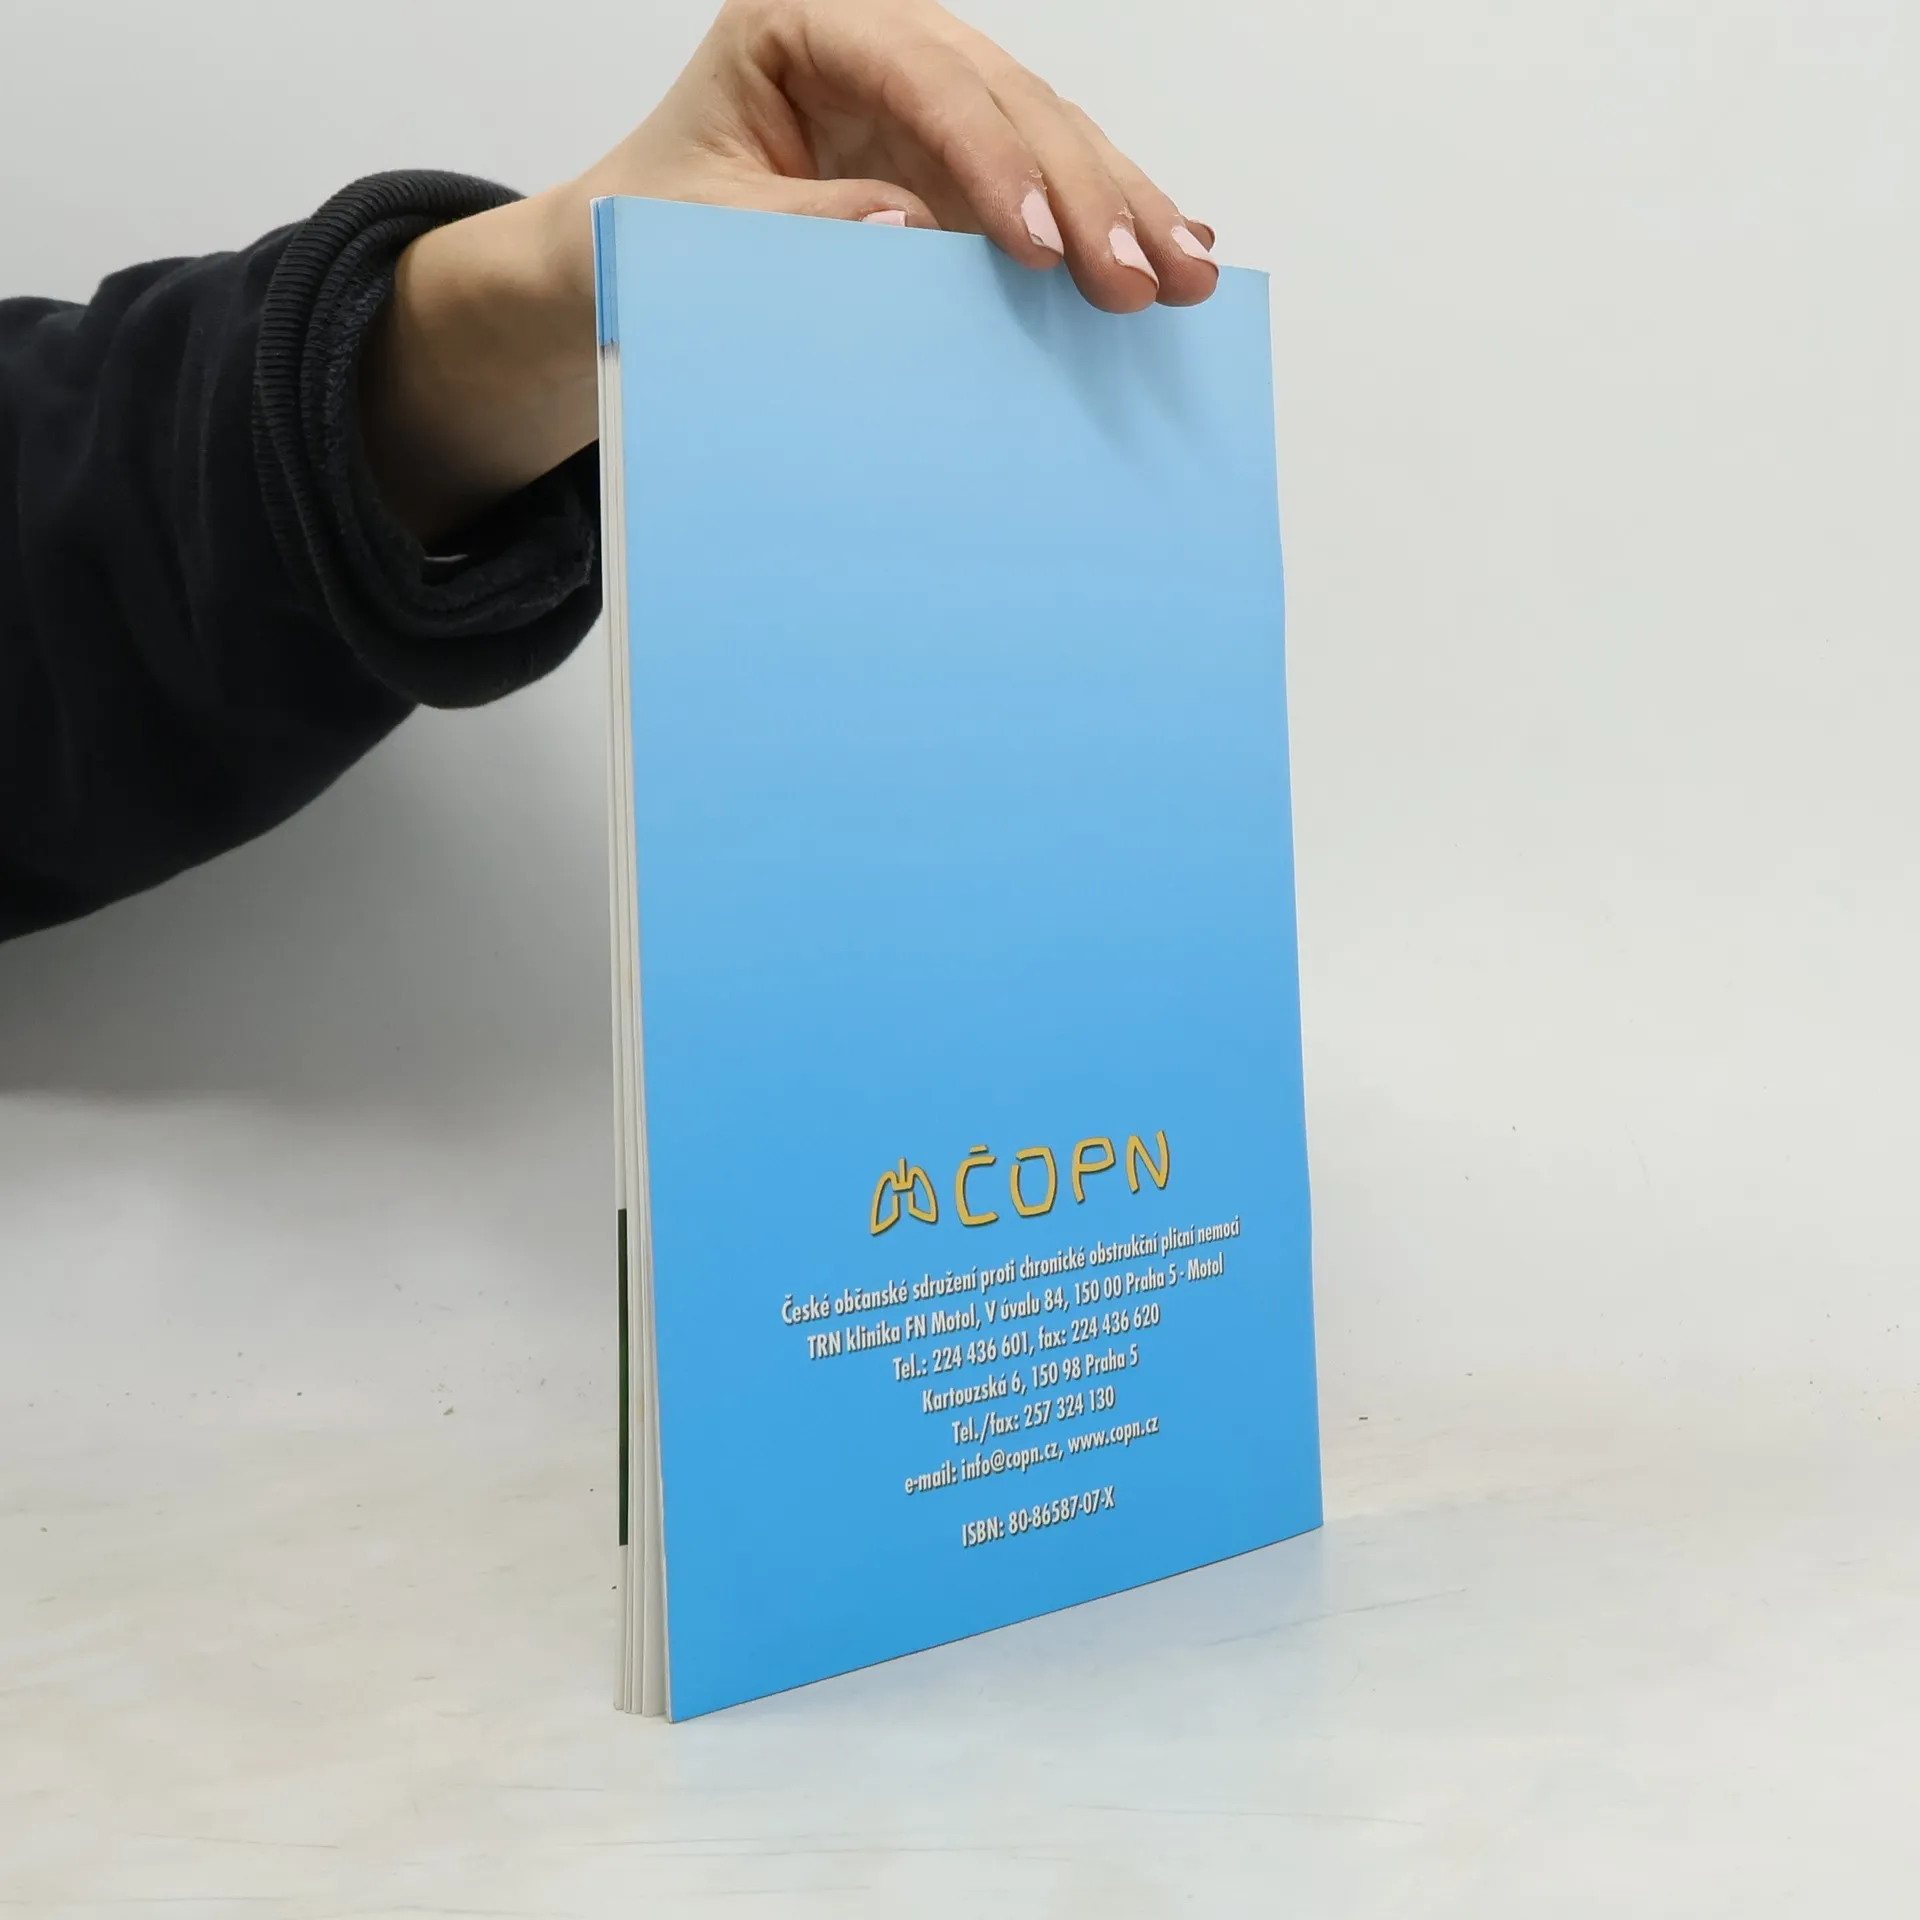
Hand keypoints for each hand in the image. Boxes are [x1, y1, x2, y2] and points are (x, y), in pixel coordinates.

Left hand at [362, 0, 1218, 540]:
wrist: (628, 254)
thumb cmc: (646, 229)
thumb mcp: (698, 233)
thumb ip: (797, 226)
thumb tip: (909, 227)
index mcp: (803, 24)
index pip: (922, 78)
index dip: (991, 159)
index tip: (1039, 245)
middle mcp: (879, 45)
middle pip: (1008, 99)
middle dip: (1088, 191)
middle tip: (1147, 276)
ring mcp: (924, 101)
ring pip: (1046, 135)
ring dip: (1122, 207)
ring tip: (1184, 273)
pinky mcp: (953, 159)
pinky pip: (1042, 180)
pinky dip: (1104, 216)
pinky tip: (1174, 239)